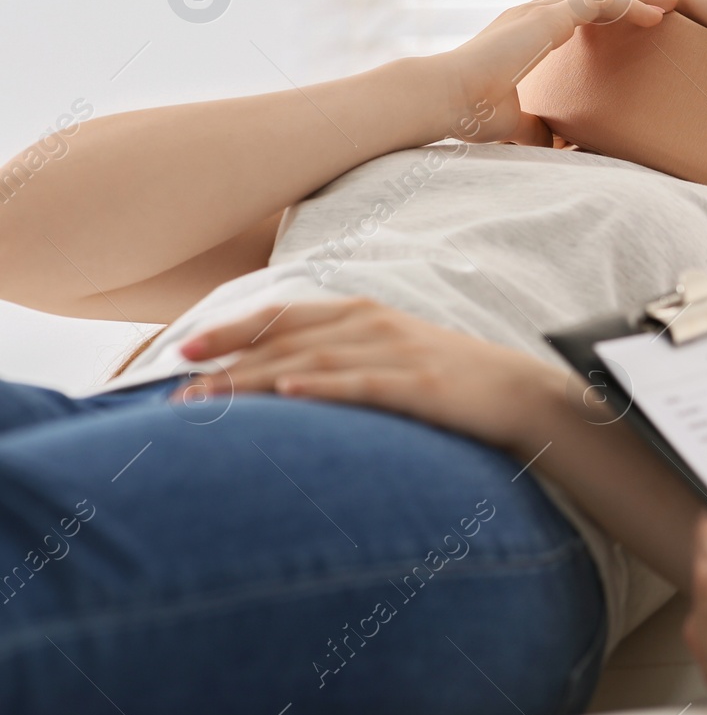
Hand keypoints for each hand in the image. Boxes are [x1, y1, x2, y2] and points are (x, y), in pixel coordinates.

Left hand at [173, 297, 551, 453]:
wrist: (521, 393)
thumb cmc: (450, 380)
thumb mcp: (391, 354)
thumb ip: (341, 355)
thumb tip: (280, 375)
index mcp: (364, 313)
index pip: (285, 315)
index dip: (232, 328)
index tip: (183, 349)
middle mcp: (374, 325)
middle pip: (287, 342)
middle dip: (228, 365)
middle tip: (178, 393)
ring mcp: (399, 353)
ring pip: (314, 362)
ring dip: (256, 381)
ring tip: (211, 400)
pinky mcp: (422, 385)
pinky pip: (366, 384)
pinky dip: (325, 386)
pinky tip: (290, 392)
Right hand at [428, 0, 679, 145]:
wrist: (446, 97)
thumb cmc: (467, 110)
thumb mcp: (511, 121)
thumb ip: (535, 127)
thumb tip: (554, 142)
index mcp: (521, 28)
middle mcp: (531, 12)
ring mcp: (539, 11)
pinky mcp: (548, 17)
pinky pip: (601, 3)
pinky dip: (630, 7)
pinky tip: (655, 17)